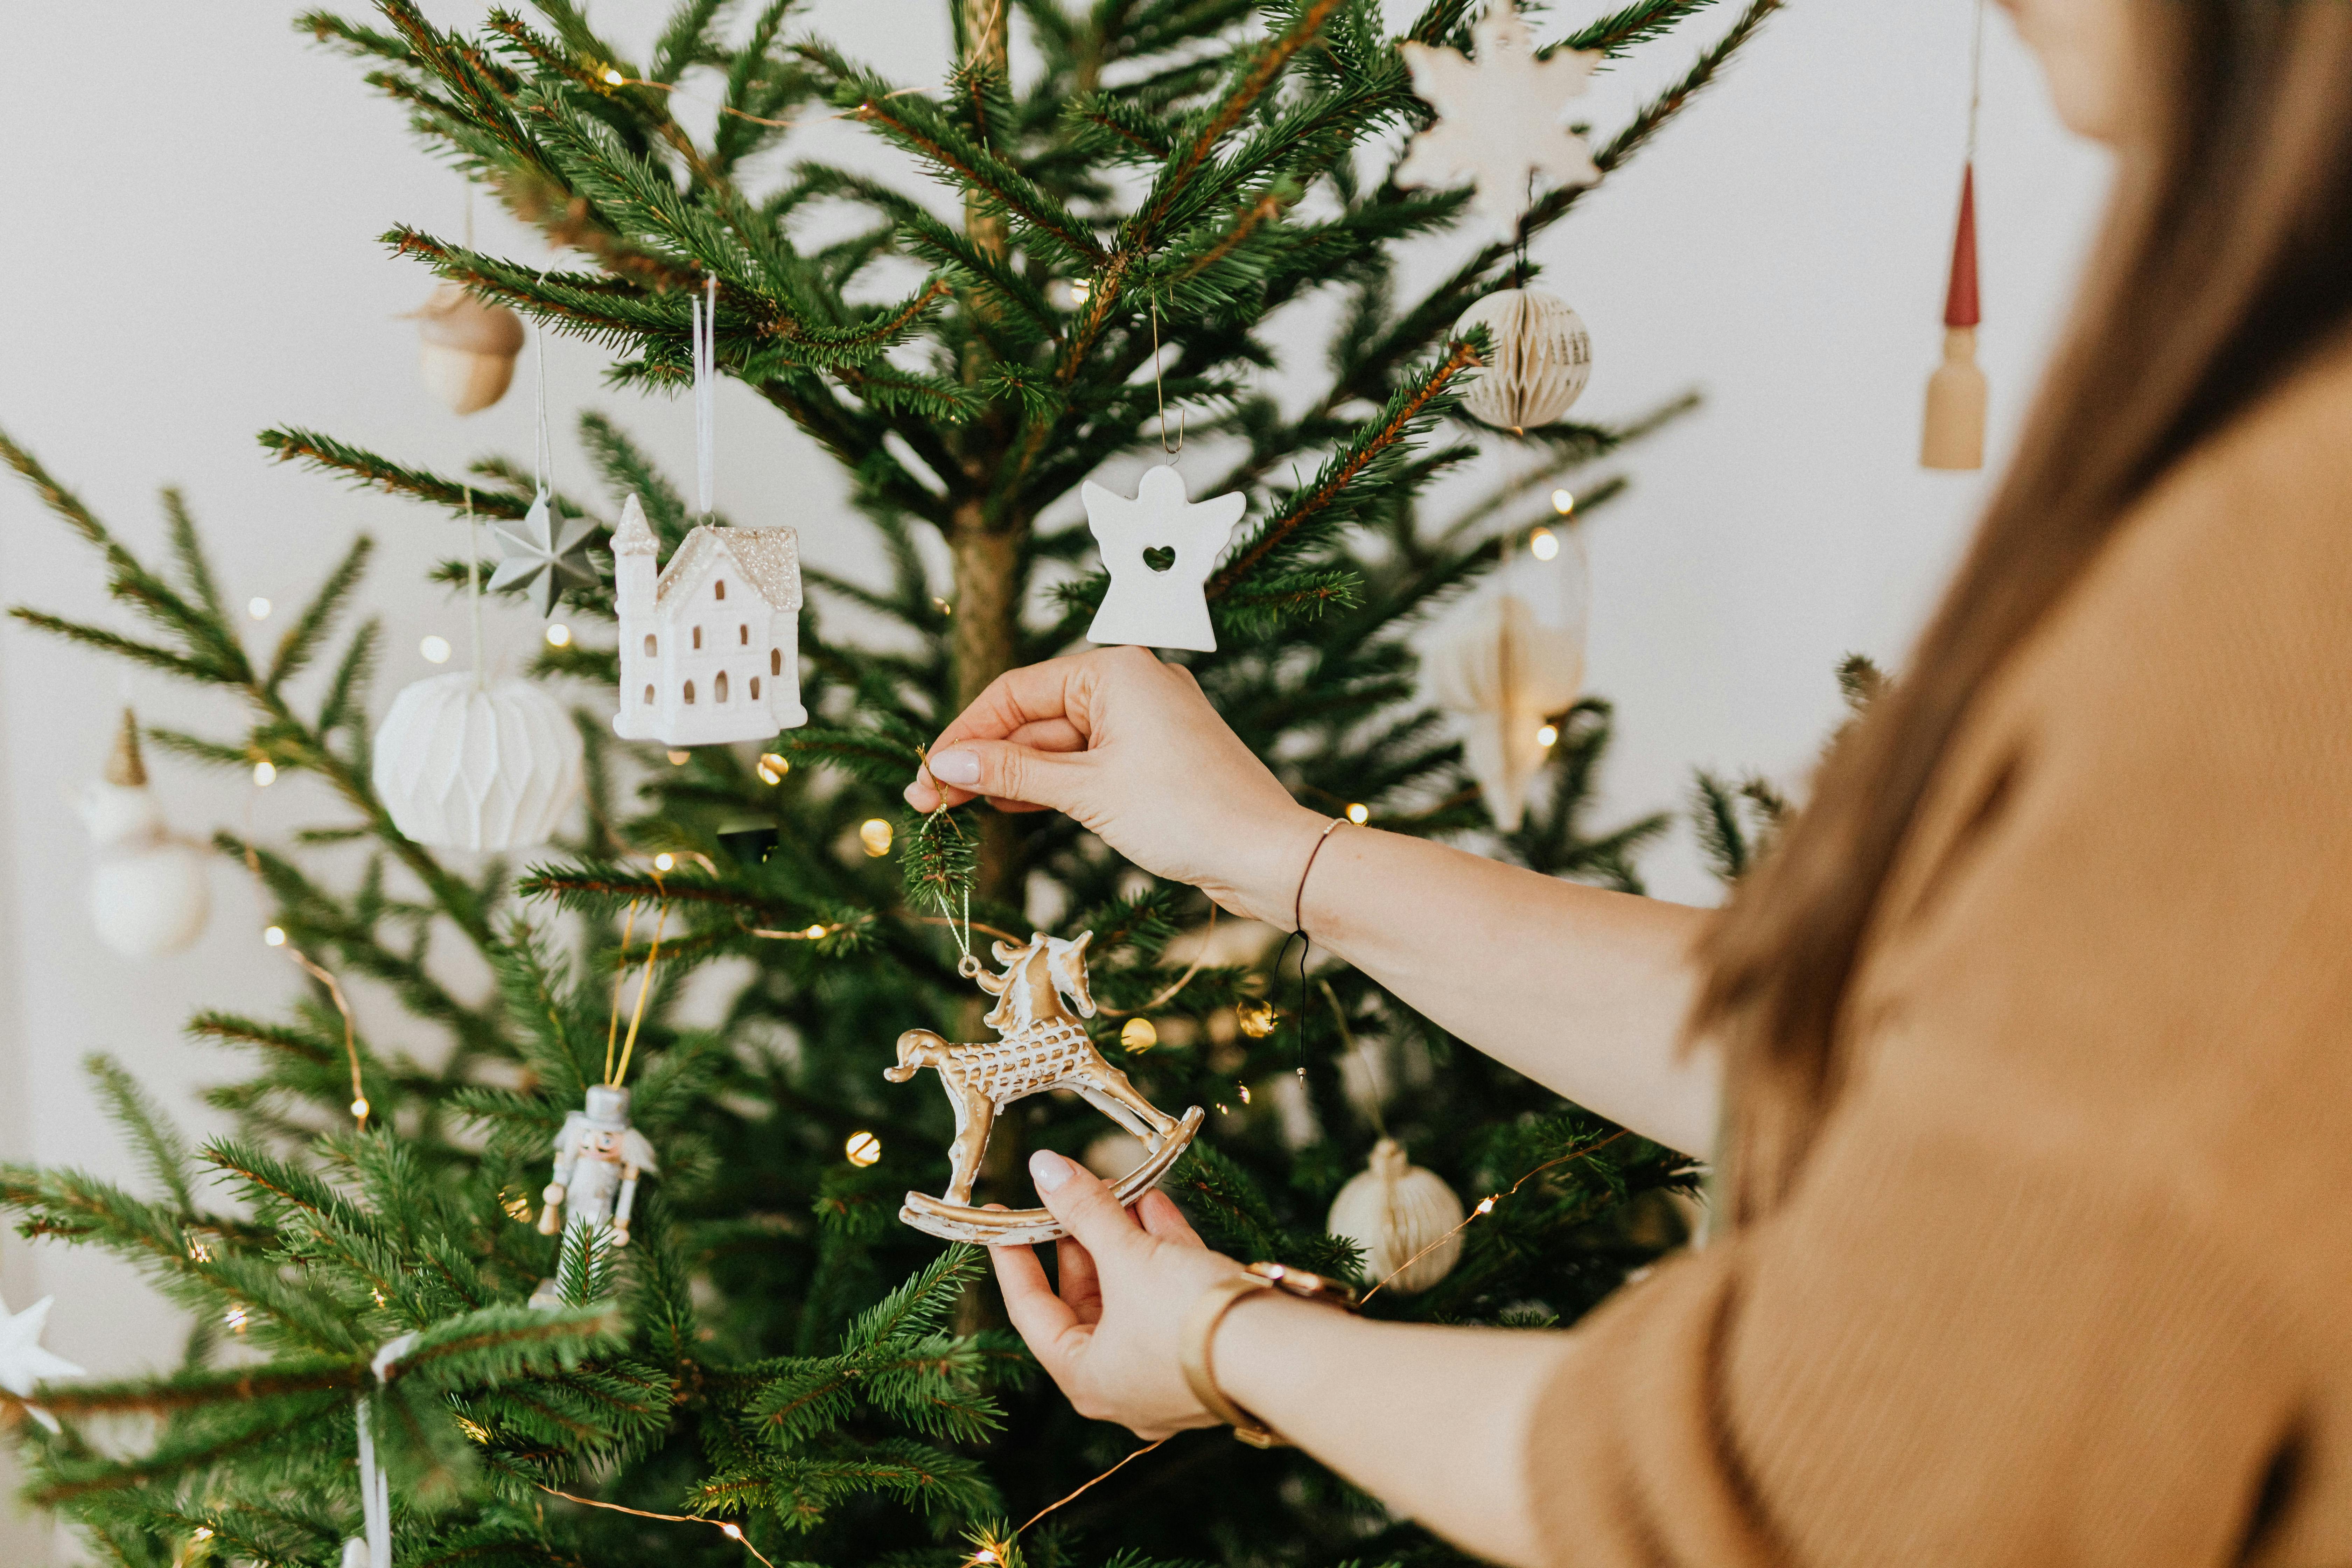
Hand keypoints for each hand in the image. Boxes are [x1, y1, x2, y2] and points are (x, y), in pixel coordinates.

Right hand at [902, 647, 1328, 927]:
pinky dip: (1048, 786)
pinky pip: (1085, 764)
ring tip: (954, 811)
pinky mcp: (1154, 760)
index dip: (964, 735)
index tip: (925, 776)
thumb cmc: (1188, 813)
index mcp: (1116, 671)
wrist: (1269, 856)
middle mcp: (1130, 685)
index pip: (1016, 692)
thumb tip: (946, 765)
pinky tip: (1008, 809)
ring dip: (1009, 777)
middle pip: (1032, 718)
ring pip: (1056, 745)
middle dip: (980, 761)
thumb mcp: (1087, 790)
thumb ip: (1014, 775)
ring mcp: (1144, 723)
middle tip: (926, 804)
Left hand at [989, 1149, 1247, 1437]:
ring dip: (1124, 1237)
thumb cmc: (1187, 1318)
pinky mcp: (1209, 1345)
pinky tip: (1155, 1205)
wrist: (1281, 1353)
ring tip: (1116, 1187)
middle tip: (1074, 1191)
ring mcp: (1169, 1367)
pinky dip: (1162, 1250)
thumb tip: (1044, 1166)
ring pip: (1132, 1293)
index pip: (1031, 1311)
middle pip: (1086, 1299)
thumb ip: (1084, 1210)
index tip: (1002, 1218)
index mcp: (1086, 1377)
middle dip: (1082, 1239)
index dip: (1014, 1258)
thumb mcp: (1128, 1256)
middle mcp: (1124, 1382)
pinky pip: (1172, 1294)